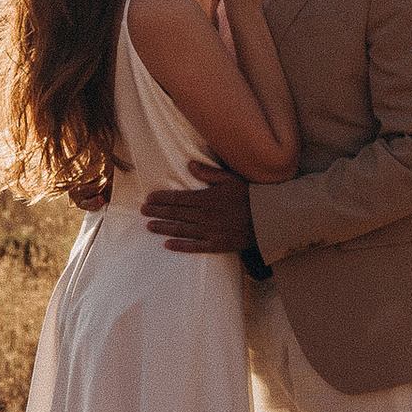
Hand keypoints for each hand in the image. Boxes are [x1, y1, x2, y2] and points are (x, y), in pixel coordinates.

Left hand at [141, 160, 257, 254]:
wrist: (269, 218)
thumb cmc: (251, 195)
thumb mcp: (231, 179)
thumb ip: (209, 173)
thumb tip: (189, 164)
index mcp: (208, 199)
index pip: (179, 199)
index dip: (162, 199)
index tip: (149, 199)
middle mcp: (206, 216)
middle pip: (176, 214)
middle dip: (157, 212)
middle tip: (142, 211)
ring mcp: (211, 232)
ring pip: (182, 230)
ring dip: (164, 228)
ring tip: (149, 226)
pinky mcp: (218, 245)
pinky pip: (196, 247)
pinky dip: (181, 246)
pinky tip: (168, 245)